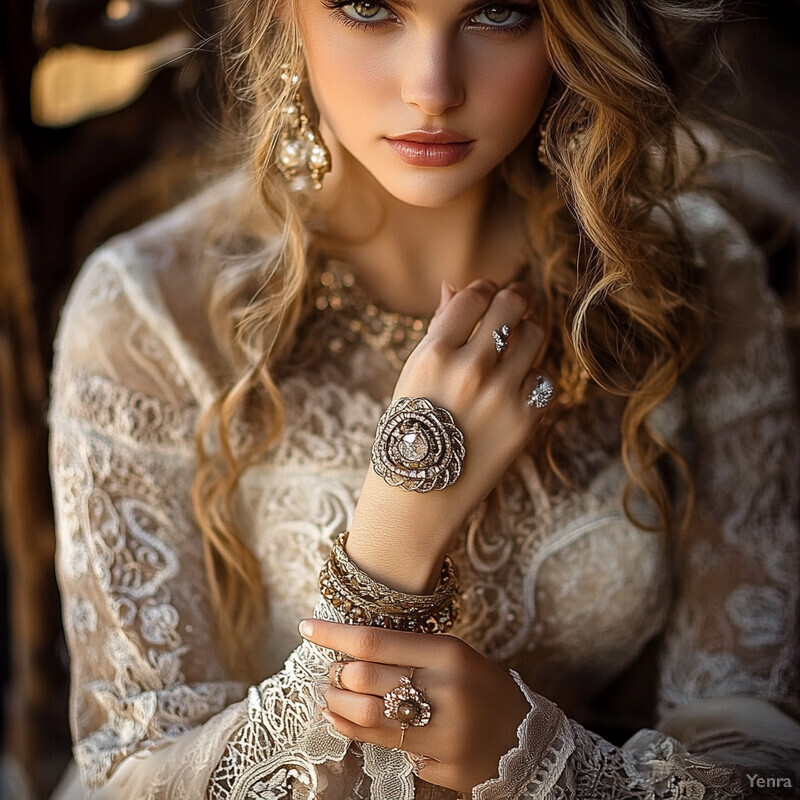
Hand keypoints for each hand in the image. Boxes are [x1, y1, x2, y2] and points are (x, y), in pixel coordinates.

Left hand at [300, 618, 530, 794]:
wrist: (527, 738)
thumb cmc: (482, 688)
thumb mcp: (454, 656)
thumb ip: (408, 653)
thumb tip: (351, 651)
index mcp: (448, 653)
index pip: (374, 640)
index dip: (334, 634)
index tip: (306, 627)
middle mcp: (444, 690)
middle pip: (363, 679)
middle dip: (335, 676)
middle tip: (330, 674)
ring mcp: (442, 732)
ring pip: (365, 717)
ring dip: (337, 706)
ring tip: (331, 697)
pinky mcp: (440, 764)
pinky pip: (384, 748)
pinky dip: (355, 732)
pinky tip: (345, 721)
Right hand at [349, 280, 551, 590]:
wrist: (418, 498)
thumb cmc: (408, 432)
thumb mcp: (412, 376)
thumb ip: (439, 329)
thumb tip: (457, 286)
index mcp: (433, 353)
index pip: (475, 295)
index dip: (486, 289)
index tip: (489, 295)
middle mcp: (469, 368)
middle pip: (512, 305)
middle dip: (518, 299)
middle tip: (518, 304)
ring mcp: (500, 395)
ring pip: (536, 336)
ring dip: (529, 336)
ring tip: (516, 350)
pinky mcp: (525, 421)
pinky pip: (545, 378)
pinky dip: (534, 380)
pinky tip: (516, 390)